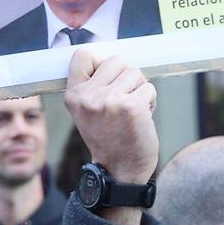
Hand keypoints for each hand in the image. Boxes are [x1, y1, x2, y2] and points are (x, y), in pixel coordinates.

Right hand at [64, 52, 158, 186]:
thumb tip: (110, 59)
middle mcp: (88, 96)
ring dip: (139, 89)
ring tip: (131, 111)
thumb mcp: (86, 110)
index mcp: (73, 95)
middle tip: (122, 100)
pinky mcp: (132, 107)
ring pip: (135, 73)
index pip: (83, 55)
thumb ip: (92, 86)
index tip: (107, 78)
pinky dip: (150, 101)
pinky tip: (140, 118)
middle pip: (116, 60)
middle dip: (126, 77)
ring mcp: (109, 101)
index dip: (100, 62)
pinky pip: (149, 88)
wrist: (118, 169)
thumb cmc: (108, 137)